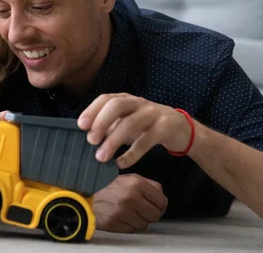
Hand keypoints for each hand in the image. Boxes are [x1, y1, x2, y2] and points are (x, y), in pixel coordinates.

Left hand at [78, 93, 193, 167]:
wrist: (182, 129)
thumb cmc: (147, 126)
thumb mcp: (127, 123)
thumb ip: (110, 127)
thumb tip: (86, 138)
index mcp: (127, 99)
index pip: (106, 98)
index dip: (92, 110)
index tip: (81, 126)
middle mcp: (139, 102)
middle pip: (117, 105)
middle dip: (101, 122)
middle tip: (91, 140)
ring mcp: (153, 113)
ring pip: (131, 123)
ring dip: (114, 141)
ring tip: (101, 158)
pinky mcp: (165, 126)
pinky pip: (147, 140)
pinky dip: (132, 154)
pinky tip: (121, 164)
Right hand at [94, 174, 167, 232]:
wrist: (83, 194)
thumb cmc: (105, 186)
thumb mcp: (127, 177)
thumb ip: (147, 184)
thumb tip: (160, 194)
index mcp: (136, 183)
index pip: (162, 201)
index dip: (159, 206)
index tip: (155, 207)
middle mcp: (131, 197)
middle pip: (155, 215)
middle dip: (149, 215)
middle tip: (141, 211)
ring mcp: (123, 211)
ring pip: (144, 225)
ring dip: (137, 221)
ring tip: (127, 213)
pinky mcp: (115, 222)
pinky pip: (131, 230)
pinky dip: (127, 226)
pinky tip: (120, 217)